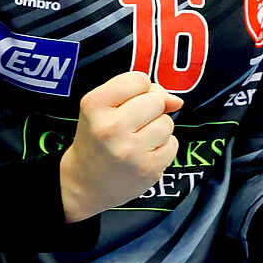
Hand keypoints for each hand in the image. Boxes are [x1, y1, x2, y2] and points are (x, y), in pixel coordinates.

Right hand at [59, 72, 182, 220]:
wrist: (85, 183)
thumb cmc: (98, 138)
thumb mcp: (102, 107)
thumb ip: (139, 92)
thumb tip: (177, 101)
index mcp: (94, 105)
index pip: (139, 79)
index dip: (140, 89)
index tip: (128, 103)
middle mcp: (111, 127)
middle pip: (156, 100)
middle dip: (151, 109)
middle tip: (133, 125)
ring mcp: (130, 150)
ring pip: (167, 123)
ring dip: (158, 129)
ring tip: (138, 140)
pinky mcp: (147, 169)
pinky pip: (173, 144)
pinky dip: (163, 148)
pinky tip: (144, 154)